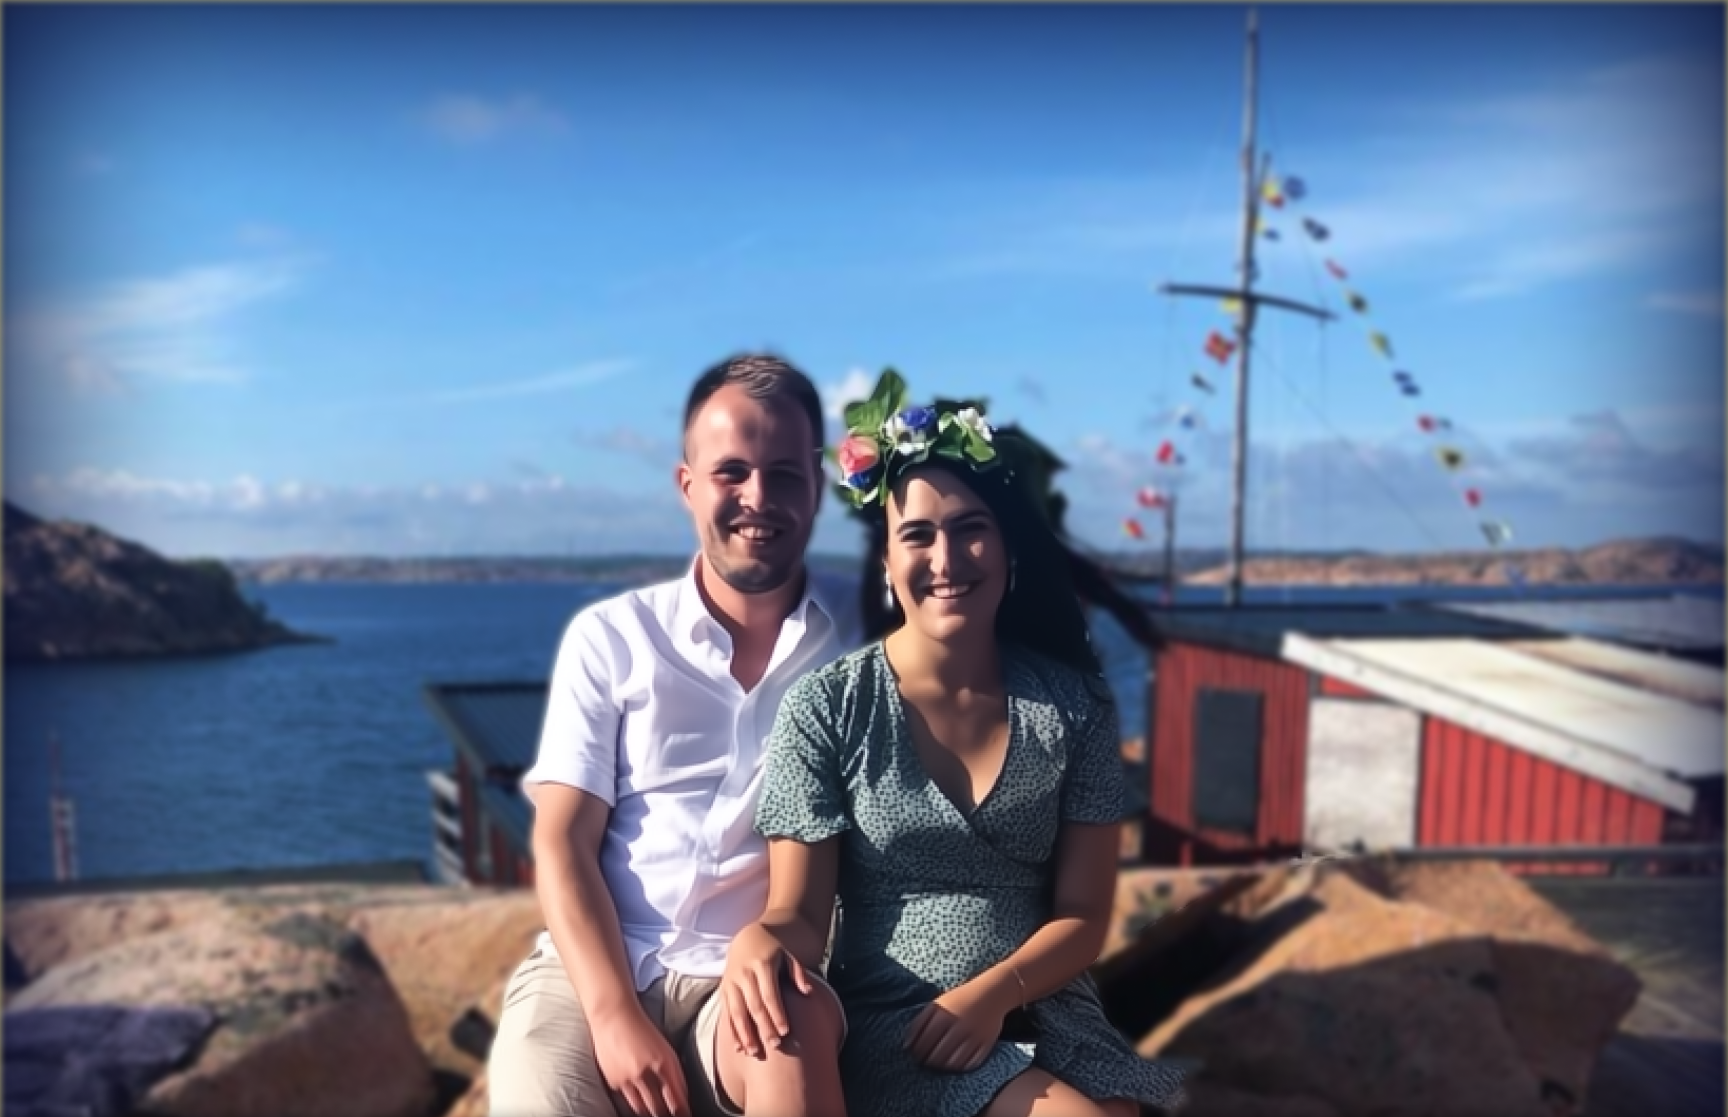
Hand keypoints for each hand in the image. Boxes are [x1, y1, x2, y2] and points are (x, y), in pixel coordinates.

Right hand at [590, 1006, 690, 1116]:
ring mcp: (628, 1079)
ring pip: (642, 1109)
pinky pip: (627, 1099)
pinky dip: (635, 1101)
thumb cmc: (643, 1029)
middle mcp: (646, 1073)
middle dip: (666, 1116)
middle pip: (659, 1109)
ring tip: (656, 1113)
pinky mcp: (614, 1081)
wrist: (613, 1016)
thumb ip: (674, 1072)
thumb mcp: (665, 1048)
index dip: (682, 1113)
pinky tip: (639, 1100)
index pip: (676, 1099)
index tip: (686, 1116)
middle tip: (670, 1116)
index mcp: (664, 1063)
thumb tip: (681, 1096)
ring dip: (650, 1113)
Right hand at [720, 922, 814, 1058]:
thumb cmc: (773, 951)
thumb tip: (808, 991)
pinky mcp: (723, 989)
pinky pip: (726, 1013)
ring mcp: (731, 982)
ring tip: (754, 1052)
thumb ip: (798, 972)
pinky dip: (732, 1031)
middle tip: (775, 1045)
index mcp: (762, 965)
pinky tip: (739, 1047)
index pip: (769, 994)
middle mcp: (744, 974)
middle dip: (763, 1027)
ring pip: (736, 1012)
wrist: (747, 938)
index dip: (777, 1013)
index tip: (785, 1031)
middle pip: (754, 1006)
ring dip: (745, 1034)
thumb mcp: (788, 955)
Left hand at [903, 982, 1009, 1072]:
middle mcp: (959, 1026)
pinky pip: (970, 1063)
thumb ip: (920, 1022)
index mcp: (944, 1014)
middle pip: (937, 1054)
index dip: (916, 1052)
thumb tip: (906, 1046)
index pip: (924, 1041)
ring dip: (942, 1067)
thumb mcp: (937, 1004)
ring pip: (953, 1062)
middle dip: (927, 1062)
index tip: (914, 1055)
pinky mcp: (987, 1043)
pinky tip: (953, 1064)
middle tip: (925, 1062)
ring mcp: (974, 1036)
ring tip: (937, 1065)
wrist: (992, 992)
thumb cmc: (960, 999)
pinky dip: (959, 1067)